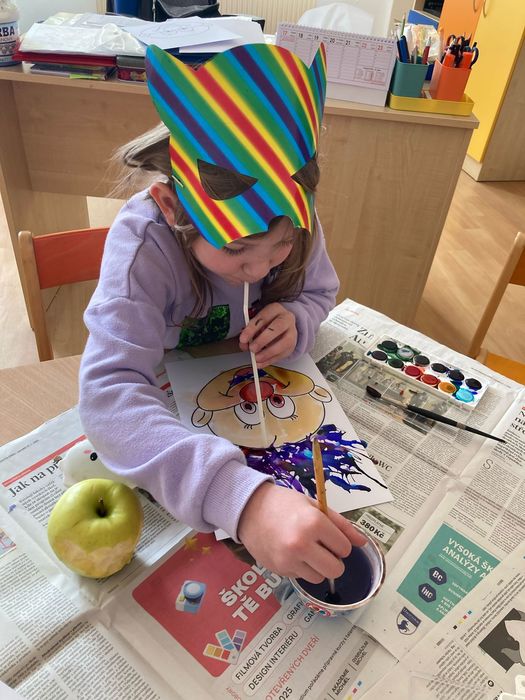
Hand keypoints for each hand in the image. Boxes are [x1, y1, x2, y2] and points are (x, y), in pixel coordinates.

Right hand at [237, 482, 366, 582]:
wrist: (249, 509)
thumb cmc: (284, 504)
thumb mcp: (314, 507)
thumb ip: (341, 525)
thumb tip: (363, 542)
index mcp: (313, 523)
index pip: (344, 548)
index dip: (340, 543)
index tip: (330, 536)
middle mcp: (301, 544)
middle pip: (335, 569)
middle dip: (334, 560)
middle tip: (323, 548)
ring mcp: (288, 560)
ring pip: (319, 578)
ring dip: (317, 567)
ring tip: (305, 549)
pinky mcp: (279, 570)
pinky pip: (301, 577)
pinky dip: (301, 568)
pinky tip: (291, 552)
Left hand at [239, 303, 296, 365]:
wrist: (284, 325)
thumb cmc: (268, 322)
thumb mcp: (257, 322)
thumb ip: (250, 331)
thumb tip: (244, 344)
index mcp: (276, 309)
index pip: (264, 317)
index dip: (252, 328)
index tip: (243, 339)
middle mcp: (287, 319)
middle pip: (277, 327)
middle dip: (263, 340)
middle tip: (252, 349)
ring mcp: (292, 332)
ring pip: (284, 343)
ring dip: (268, 352)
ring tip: (256, 358)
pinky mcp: (292, 345)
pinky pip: (283, 354)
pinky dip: (270, 360)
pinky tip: (260, 363)